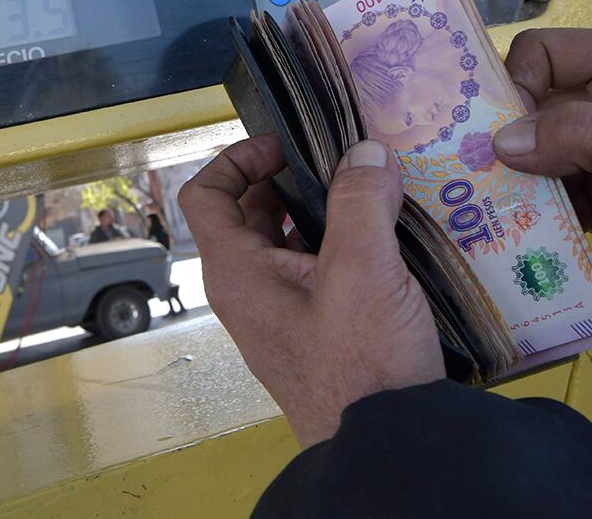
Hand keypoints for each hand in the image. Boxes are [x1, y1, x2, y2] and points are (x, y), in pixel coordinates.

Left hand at [179, 136, 443, 447]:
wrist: (385, 447)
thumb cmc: (360, 368)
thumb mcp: (363, 271)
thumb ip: (360, 202)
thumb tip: (364, 154)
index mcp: (237, 272)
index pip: (206, 195)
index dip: (238, 158)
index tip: (285, 145)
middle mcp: (248, 291)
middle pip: (249, 213)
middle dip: (290, 180)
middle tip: (339, 163)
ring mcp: (280, 314)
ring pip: (286, 243)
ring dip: (320, 213)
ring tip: (369, 195)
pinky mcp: (313, 330)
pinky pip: (314, 272)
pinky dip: (339, 247)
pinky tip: (385, 242)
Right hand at [493, 29, 591, 319]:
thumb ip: (586, 135)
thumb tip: (503, 140)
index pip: (547, 54)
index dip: (516, 85)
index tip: (498, 133)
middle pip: (528, 105)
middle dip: (502, 138)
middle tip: (471, 173)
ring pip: (528, 154)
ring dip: (509, 180)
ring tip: (487, 208)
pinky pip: (541, 197)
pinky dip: (525, 212)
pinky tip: (515, 230)